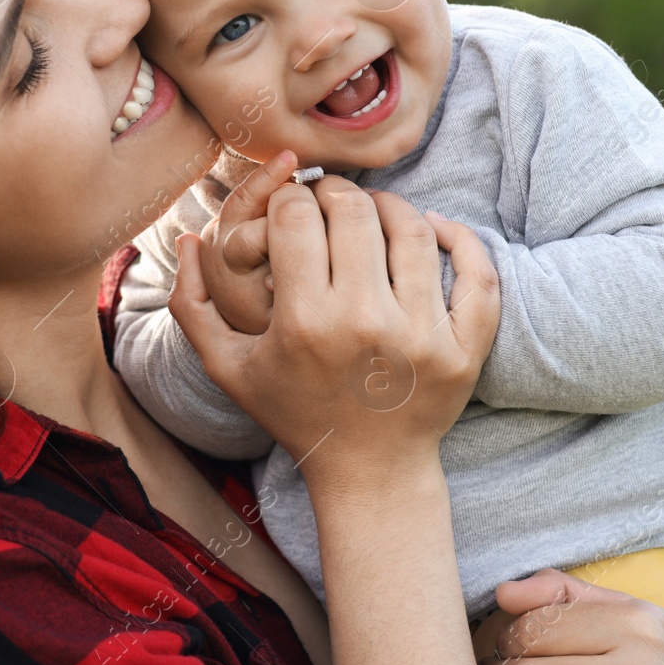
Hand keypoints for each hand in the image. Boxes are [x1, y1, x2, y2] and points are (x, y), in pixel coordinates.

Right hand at [170, 172, 500, 484]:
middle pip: (354, 212)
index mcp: (303, 322)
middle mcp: (364, 323)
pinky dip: (460, 237)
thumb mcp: (227, 367)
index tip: (290, 206)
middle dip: (334, 192)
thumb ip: (191, 305)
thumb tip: (187, 238)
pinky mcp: (464, 349)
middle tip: (328, 198)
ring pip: (414, 228)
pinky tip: (434, 227)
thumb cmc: (294, 412)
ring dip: (391, 205)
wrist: (369, 472)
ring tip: (373, 210)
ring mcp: (421, 335)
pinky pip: (476, 272)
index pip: (295, 217)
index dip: (288, 198)